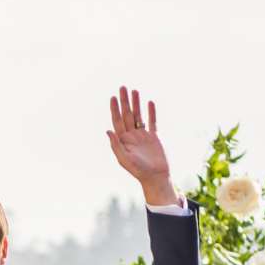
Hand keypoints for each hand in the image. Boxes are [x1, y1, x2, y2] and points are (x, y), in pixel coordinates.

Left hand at [106, 86, 174, 205]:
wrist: (156, 177)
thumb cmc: (139, 171)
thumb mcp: (124, 159)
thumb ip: (116, 145)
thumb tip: (108, 130)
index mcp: (123, 140)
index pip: (117, 121)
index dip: (115, 109)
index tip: (113, 97)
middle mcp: (132, 136)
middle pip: (127, 115)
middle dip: (124, 101)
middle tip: (122, 87)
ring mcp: (143, 136)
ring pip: (138, 116)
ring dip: (136, 103)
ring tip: (134, 91)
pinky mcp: (154, 137)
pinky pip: (152, 122)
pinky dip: (151, 112)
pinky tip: (149, 102)